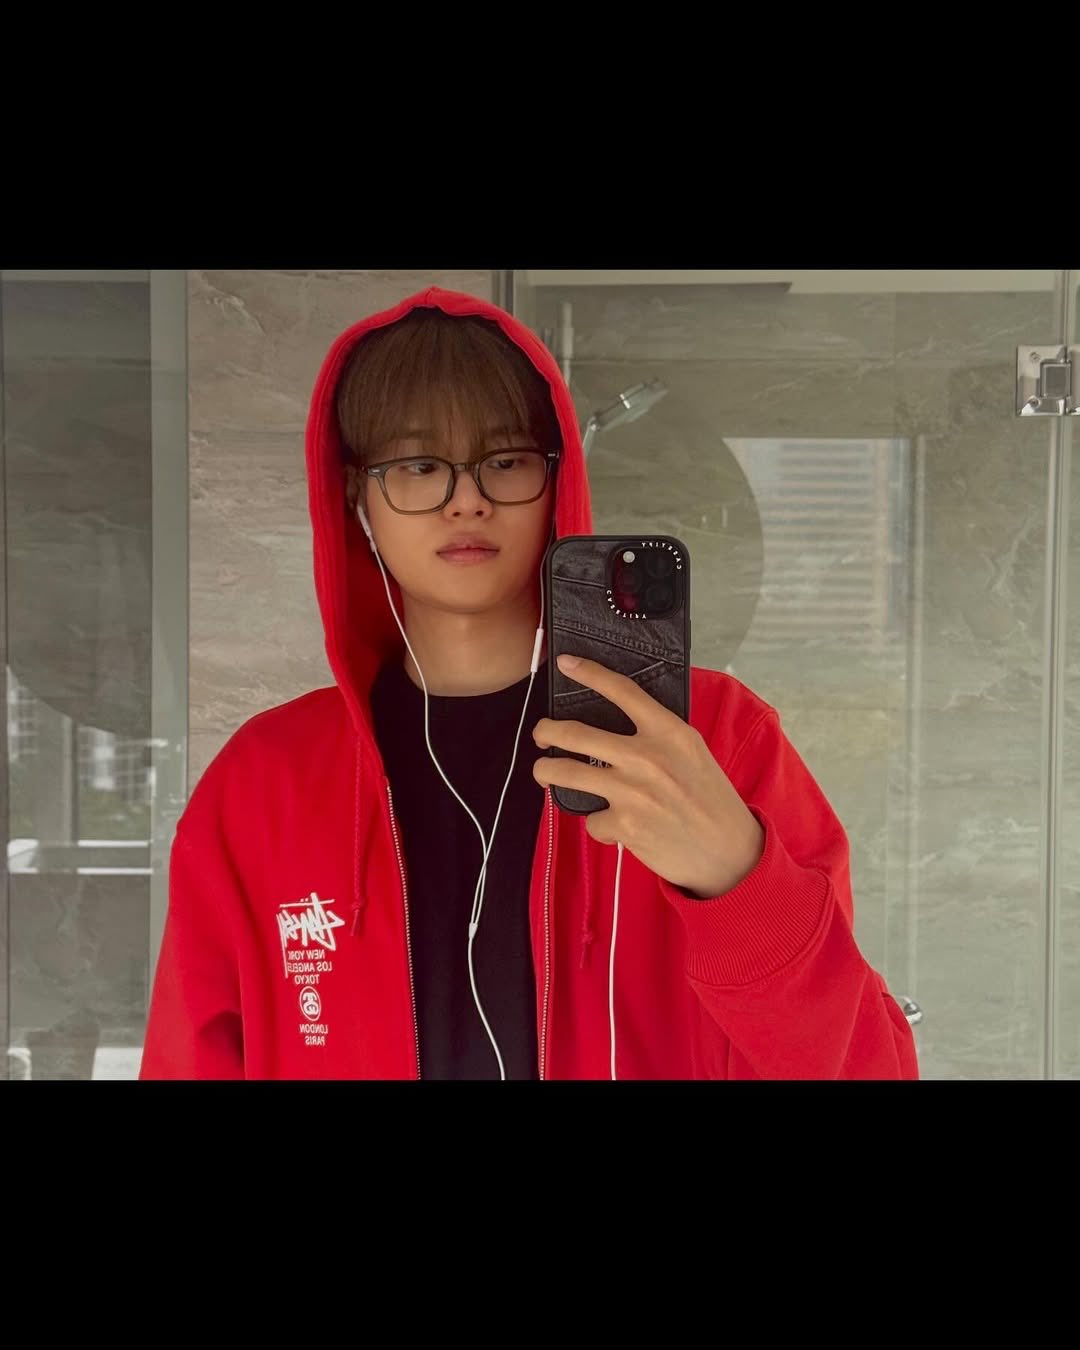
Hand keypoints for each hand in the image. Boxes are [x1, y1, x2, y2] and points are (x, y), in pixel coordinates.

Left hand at [532, 654, 764, 898]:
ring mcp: (632, 791)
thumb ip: (658, 737)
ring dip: (546, 771)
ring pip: (565, 772)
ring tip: (544, 771)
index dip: (589, 673)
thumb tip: (617, 727)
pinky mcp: (623, 824)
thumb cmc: (710, 799)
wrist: (728, 852)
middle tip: (541, 733)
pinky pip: (592, 819)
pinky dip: (600, 823)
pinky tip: (619, 826)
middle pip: (576, 733)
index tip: (565, 662)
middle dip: (546, 731)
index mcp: (669, 732)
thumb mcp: (692, 753)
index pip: (622, 691)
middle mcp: (647, 756)